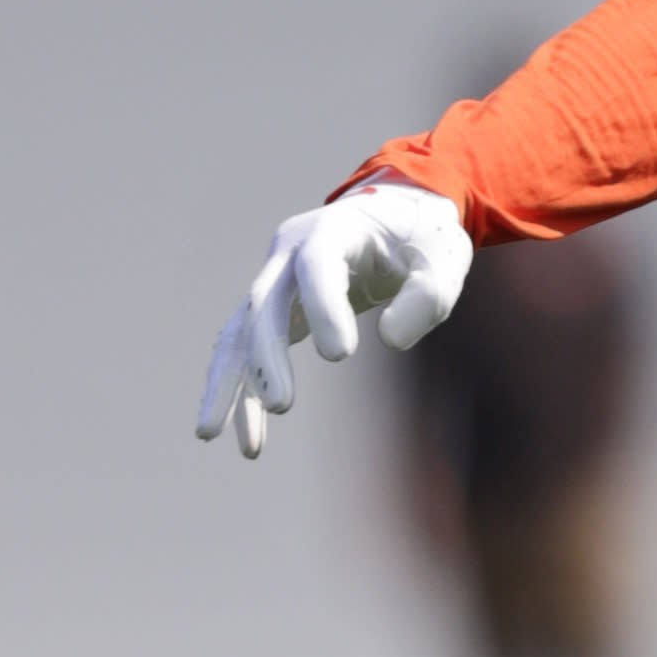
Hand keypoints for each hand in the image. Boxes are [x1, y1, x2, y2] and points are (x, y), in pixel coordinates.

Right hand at [196, 182, 473, 460]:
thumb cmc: (421, 238)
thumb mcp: (445, 258)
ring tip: (211, 434)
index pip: (317, 266)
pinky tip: (249, 438)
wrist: (394, 217)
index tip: (341, 356)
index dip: (322, 307)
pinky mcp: (275, 309)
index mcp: (333, 229)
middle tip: (283, 404)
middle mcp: (290, 252)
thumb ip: (428, 296)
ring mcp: (275, 279)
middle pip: (265, 303)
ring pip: (239, 331)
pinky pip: (247, 350)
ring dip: (229, 382)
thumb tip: (393, 341)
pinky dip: (243, 391)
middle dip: (267, 356)